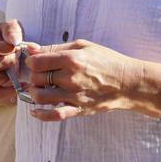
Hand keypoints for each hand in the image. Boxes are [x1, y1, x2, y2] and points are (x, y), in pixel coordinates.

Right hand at [0, 21, 25, 105]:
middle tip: (18, 59)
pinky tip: (22, 86)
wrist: (3, 50)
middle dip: (9, 63)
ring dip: (8, 77)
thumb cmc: (5, 37)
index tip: (16, 47)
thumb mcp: (8, 27)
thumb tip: (15, 41)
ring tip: (18, 71)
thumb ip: (12, 30)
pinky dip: (10, 93)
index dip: (5, 49)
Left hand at [21, 41, 160, 120]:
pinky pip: (54, 115)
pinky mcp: (79, 109)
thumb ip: (56, 48)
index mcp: (71, 59)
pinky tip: (35, 111)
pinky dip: (41, 115)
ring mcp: (74, 96)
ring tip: (40, 88)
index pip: (37, 62)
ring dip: (35, 93)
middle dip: (34, 76)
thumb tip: (32, 49)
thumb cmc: (107, 61)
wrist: (128, 82)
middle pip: (36, 79)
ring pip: (40, 97)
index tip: (36, 62)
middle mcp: (70, 78)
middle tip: (39, 75)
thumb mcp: (83, 46)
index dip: (32, 61)